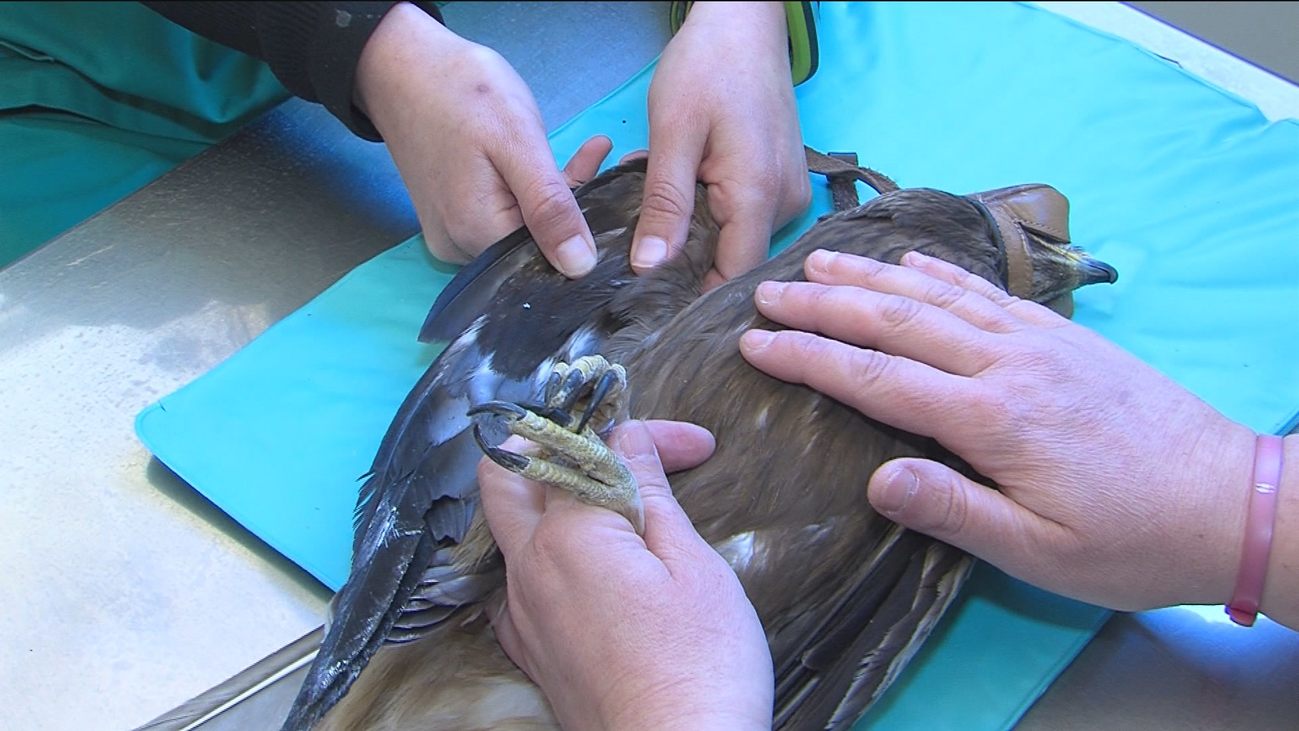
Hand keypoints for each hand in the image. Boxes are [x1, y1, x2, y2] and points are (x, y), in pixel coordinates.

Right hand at [355, 3, 606, 276]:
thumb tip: (581, 267)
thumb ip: (549, 206)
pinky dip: (528, 192)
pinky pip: (500, 217)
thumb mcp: (517, 142)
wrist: (400, 66)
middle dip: (573, 208)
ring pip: (521, 229)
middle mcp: (459, 247)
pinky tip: (546, 161)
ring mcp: (451, 234)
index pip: (549, 257)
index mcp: (478, 234)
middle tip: (602, 159)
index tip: (611, 187)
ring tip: (587, 152)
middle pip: (535, 245)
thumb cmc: (460, 92)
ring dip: (555, 197)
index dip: (584, 228)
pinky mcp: (450, 218)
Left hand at [479, 420, 772, 730]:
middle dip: (551, 445)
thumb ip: (650, 494)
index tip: (689, 447)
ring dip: (549, 501)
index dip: (639, 435)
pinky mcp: (532, 652)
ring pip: (507, 530)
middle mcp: (529, 570)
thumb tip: (629, 438)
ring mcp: (523, 615)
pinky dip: (544, 555)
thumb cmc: (699, 670)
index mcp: (568, 537)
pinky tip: (588, 565)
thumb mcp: (693, 567)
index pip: (584, 449)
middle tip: (609, 449)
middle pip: (504, 476)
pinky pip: (517, 583)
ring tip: (610, 504)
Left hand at [632, 1, 809, 289]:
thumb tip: (649, 267)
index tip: (649, 307)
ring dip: (694, 232)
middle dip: (686, 260)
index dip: (691, 298)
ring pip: (736, 241)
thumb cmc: (708, 65)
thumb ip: (664, 205)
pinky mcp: (782, 183)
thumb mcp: (672, 134)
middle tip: (639, 246)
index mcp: (760, 195)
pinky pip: (744, 218)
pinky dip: (710, 212)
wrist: (744, 22)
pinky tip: (684, 188)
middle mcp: (787, 204)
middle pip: (734, 263)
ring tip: (659, 204)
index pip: (731, 277)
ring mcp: (789, 194)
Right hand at [739, 248, 1264, 613]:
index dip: (810, 358)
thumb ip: (955, 511)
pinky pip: (985, 291)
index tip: (756, 342)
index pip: (877, 379)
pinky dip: (939, 271)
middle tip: (765, 292)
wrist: (1230, 499)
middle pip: (896, 321)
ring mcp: (1037, 341)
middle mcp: (1006, 363)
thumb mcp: (1038, 552)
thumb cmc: (1129, 541)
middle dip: (823, 305)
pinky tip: (912, 262)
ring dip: (871, 276)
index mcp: (991, 419)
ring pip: (937, 295)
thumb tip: (877, 479)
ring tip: (817, 261)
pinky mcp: (1061, 337)